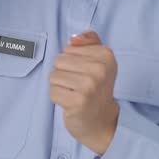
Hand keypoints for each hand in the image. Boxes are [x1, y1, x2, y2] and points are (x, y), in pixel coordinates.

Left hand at [49, 30, 118, 154]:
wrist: (101, 121)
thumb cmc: (96, 87)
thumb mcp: (99, 59)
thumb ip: (89, 41)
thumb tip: (73, 38)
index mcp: (106, 55)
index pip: (68, 48)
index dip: (72, 61)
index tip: (86, 73)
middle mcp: (100, 69)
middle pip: (59, 61)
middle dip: (64, 73)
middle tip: (79, 85)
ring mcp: (89, 85)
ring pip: (54, 76)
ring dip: (60, 86)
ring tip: (74, 93)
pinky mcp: (77, 101)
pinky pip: (52, 91)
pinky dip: (58, 98)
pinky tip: (71, 102)